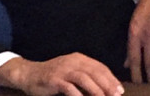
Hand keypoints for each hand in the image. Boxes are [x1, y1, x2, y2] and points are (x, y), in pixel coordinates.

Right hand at [0, 53, 124, 95]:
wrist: (30, 74)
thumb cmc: (54, 77)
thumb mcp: (71, 73)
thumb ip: (85, 77)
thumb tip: (106, 88)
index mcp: (78, 58)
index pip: (99, 66)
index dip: (111, 78)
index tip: (120, 91)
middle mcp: (72, 61)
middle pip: (94, 71)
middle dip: (107, 85)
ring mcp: (62, 69)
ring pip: (84, 78)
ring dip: (96, 90)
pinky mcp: (54, 79)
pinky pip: (69, 87)